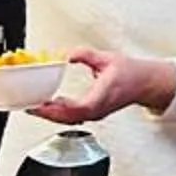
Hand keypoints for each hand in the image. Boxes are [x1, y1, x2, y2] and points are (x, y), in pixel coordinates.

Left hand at [30, 49, 175, 122]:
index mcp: (100, 98)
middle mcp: (96, 110)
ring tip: (35, 106)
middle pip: (67, 119)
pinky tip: (50, 107)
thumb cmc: (132, 73)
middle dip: (46, 114)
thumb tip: (67, 54)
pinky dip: (58, 115)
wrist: (146, 83)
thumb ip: (85, 55)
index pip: (75, 109)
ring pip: (68, 121)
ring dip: (50, 116)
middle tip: (29, 105)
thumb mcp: (107, 58)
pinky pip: (72, 118)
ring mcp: (95, 114)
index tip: (40, 104)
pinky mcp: (93, 114)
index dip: (55, 109)